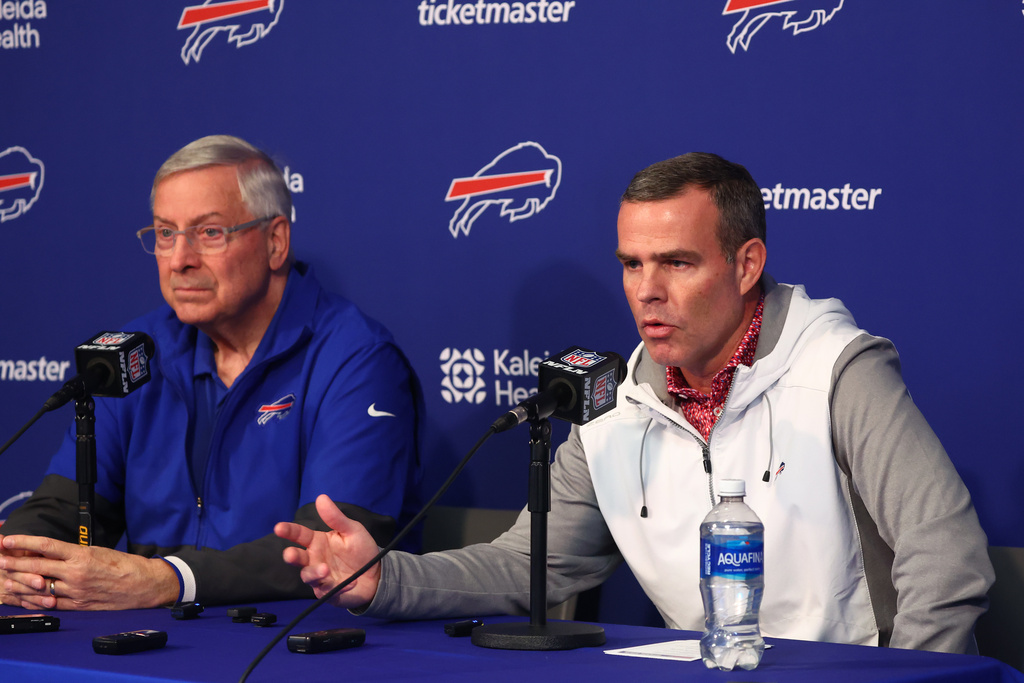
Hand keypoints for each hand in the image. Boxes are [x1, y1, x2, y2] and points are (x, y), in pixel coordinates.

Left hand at [0, 534, 178, 609]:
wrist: (143, 584)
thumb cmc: (124, 565)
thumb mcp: (98, 551)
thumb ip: (72, 553)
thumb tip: (48, 551)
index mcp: (82, 556)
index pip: (46, 546)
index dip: (24, 542)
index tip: (9, 540)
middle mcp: (76, 574)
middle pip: (37, 567)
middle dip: (15, 563)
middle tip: (0, 560)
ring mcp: (76, 591)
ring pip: (40, 587)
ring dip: (20, 583)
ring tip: (6, 579)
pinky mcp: (78, 605)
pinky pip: (51, 603)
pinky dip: (35, 600)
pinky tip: (25, 597)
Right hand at [275, 494, 380, 608]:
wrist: (376, 574)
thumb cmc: (361, 550)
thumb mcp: (352, 530)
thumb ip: (336, 517)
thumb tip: (321, 497)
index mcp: (318, 542)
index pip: (299, 535)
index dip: (288, 531)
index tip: (278, 527)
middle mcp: (314, 559)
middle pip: (297, 558)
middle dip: (291, 556)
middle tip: (291, 554)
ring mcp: (319, 577)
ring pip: (308, 576)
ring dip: (314, 573)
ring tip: (326, 569)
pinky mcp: (328, 593)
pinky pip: (326, 591)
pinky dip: (337, 587)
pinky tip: (350, 583)